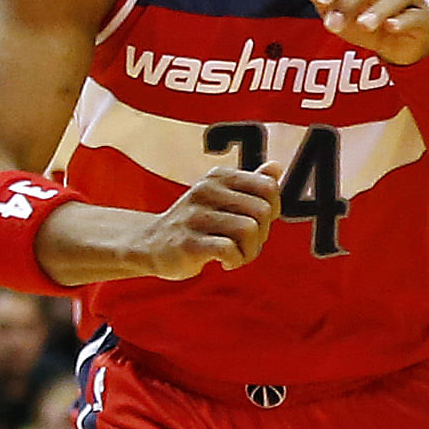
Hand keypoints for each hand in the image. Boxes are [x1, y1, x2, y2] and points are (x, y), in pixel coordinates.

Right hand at [143, 162, 282, 279]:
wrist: (151, 244)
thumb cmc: (194, 223)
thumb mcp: (222, 198)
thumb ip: (250, 184)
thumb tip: (276, 167)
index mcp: (218, 177)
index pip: (268, 187)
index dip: (272, 211)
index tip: (257, 223)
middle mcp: (206, 190)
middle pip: (262, 211)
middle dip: (262, 234)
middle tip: (246, 244)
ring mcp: (195, 216)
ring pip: (249, 230)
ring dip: (250, 251)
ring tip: (235, 255)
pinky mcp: (188, 242)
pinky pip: (228, 249)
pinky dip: (235, 260)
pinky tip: (224, 262)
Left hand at [288, 0, 428, 66]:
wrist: (395, 46)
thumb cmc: (363, 21)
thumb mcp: (336, 8)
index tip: (319, 0)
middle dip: (350, 1)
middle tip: (334, 25)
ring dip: (377, 10)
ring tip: (363, 26)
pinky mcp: (424, 15)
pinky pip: (416, 14)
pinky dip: (403, 20)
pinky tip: (391, 28)